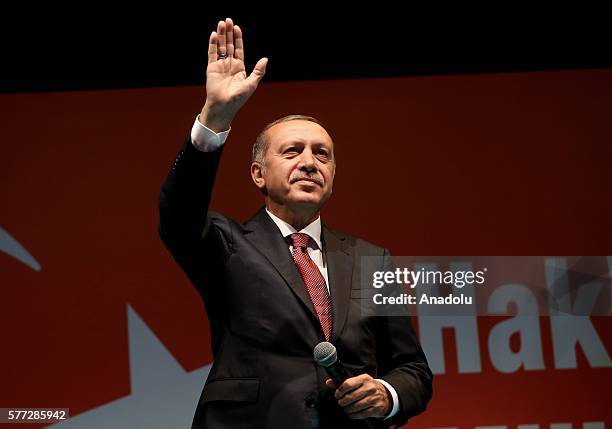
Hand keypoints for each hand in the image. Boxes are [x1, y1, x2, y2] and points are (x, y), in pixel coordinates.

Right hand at [200, 17, 267, 131]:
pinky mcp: (212, 68)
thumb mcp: (251, 84)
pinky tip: (214, 35)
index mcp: (239, 68)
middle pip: (229, 45)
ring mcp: (220, 65)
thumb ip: (258, 71)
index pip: (239, 49)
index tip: (237, 28)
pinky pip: (212, 53)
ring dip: (221, 35)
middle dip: (229, 33)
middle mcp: (229, 65)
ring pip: (221, 47)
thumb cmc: (238, 98)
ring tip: (221, 23)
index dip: (238, 38)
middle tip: (228, 20)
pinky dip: (213, 44)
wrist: (224, 106)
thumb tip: (265, 59)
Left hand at [326, 374, 391, 419]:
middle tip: (341, 403)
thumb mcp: (359, 382)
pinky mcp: (377, 408)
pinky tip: (352, 413)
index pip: (348, 384)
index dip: (340, 390)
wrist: (386, 395)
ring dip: (348, 409)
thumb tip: (329, 382)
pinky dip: (354, 415)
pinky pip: (361, 414)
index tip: (338, 394)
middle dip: (342, 402)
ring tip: (346, 408)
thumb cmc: (369, 388)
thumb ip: (344, 382)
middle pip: (351, 397)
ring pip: (355, 406)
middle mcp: (370, 387)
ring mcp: (374, 398)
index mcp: (364, 379)